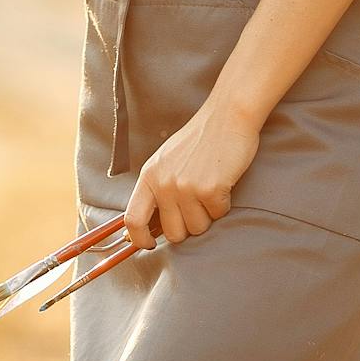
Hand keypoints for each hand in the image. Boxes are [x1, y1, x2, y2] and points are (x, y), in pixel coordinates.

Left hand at [124, 98, 260, 251]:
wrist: (227, 116)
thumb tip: (151, 227)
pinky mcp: (210, 189)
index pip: (133, 219)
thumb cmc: (199, 140)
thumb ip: (157, 190)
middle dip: (188, 227)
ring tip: (210, 188)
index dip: (140, 239)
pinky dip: (223, 203)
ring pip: (198, 228)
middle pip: (173, 233)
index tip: (150, 244)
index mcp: (149, 176)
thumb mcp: (167, 161)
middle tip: (197, 205)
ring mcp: (186, 187)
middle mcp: (164, 184)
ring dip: (208, 214)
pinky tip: (222, 181)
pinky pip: (218, 214)